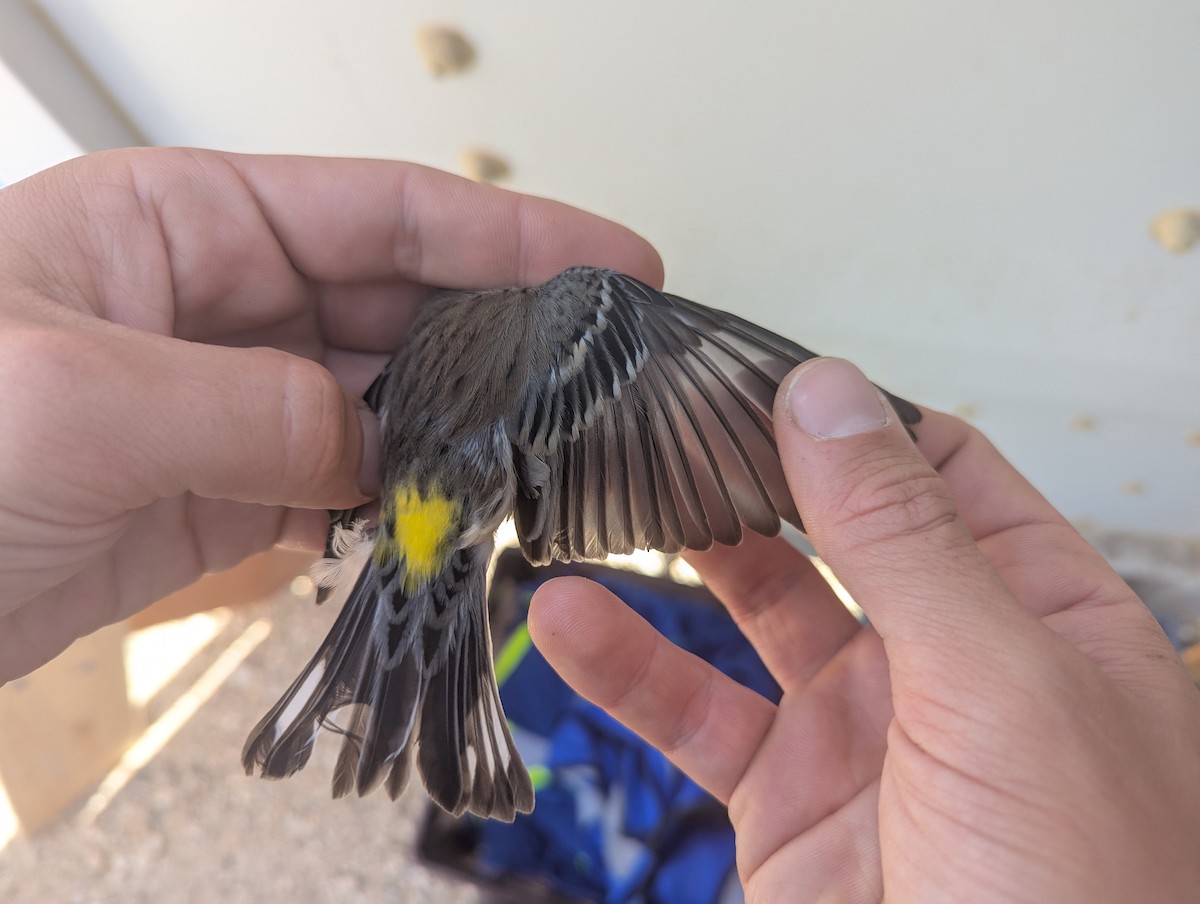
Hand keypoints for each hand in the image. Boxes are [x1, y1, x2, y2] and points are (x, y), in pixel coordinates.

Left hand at [0, 148, 661, 681]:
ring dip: (455, 436)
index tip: (608, 259)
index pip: (379, 211)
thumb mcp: (81, 399)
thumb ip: (258, 409)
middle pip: (395, 306)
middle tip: (594, 375)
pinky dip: (398, 508)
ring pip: (379, 404)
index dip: (509, 232)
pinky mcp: (219, 496)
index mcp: (178, 225)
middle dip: (500, 339)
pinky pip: (341, 487)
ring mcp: (223, 404)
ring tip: (536, 460)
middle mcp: (212, 305)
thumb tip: (373, 444)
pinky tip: (445, 521)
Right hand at [530, 357, 1199, 901]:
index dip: (851, 414)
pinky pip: (697, 715)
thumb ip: (906, 536)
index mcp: (1042, 616)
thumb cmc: (1076, 900)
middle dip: (752, 472)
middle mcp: (952, 662)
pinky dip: (627, 667)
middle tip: (657, 414)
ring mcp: (865, 732)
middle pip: (835, 528)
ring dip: (678, 558)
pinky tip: (568, 619)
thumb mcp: (1000, 688)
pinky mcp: (788, 803)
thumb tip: (831, 394)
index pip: (940, 468)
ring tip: (603, 495)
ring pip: (754, 613)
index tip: (753, 367)